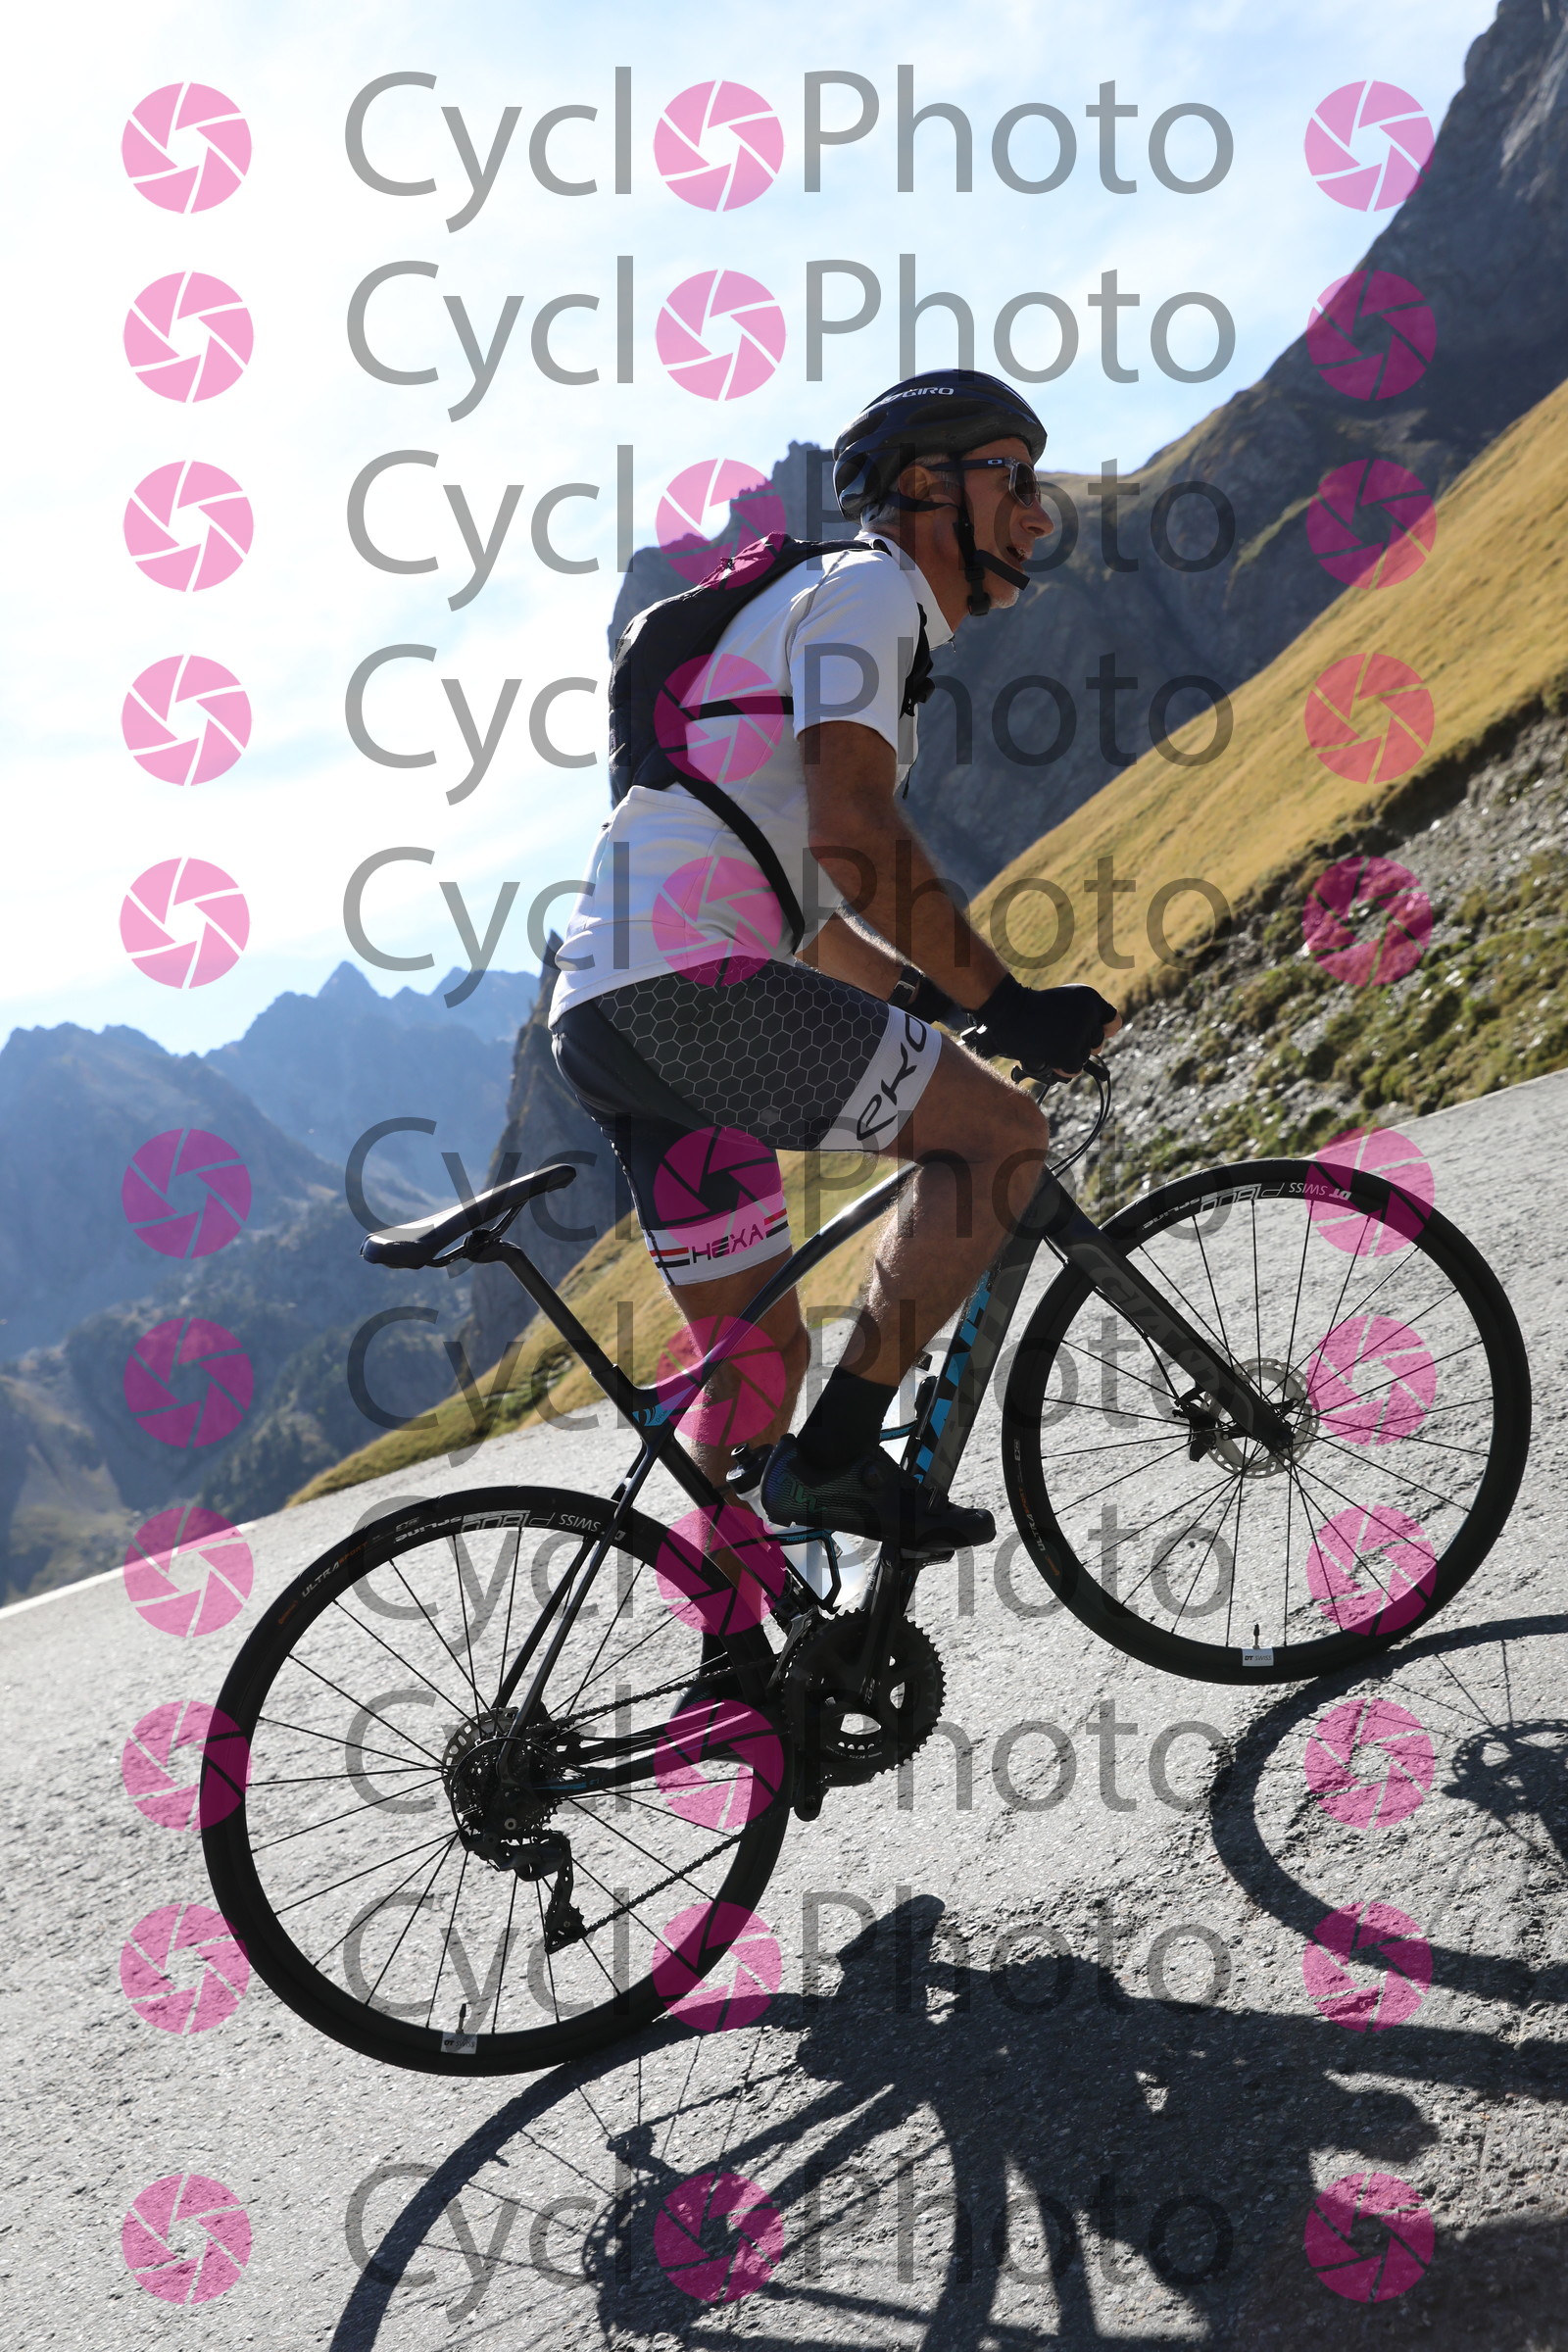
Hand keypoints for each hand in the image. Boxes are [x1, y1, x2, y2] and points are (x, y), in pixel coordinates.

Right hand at [963, 975, 1119, 1075]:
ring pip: (1084, 1058)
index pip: (1113, 1022)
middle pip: (1097, 1044)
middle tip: (1057, 1035)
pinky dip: (1062, 1067)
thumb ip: (1087, 1017)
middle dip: (1080, 1045)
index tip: (1089, 1032)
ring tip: (1048, 1042)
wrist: (1008, 1010)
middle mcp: (1089, 1014)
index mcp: (1090, 998)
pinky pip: (1074, 1069)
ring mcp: (1079, 1033)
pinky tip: (1049, 1056)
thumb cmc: (1033, 1007)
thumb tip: (1101, 1043)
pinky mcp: (1067, 1051)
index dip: (1104, 1030)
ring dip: (1067, 1056)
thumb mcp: (1066, 1000)